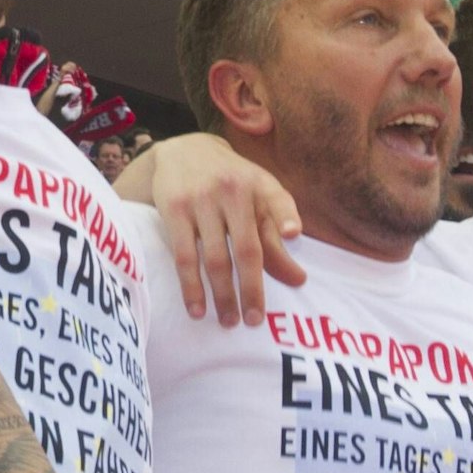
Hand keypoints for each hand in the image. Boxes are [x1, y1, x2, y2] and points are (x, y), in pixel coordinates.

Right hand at [127, 134, 304, 324]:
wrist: (184, 151)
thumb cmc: (230, 184)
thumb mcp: (256, 200)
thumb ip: (275, 239)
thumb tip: (298, 281)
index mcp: (259, 185)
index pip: (277, 199)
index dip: (286, 215)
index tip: (295, 233)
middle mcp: (232, 190)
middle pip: (246, 248)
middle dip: (251, 289)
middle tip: (255, 320)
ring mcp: (201, 199)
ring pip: (215, 257)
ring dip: (223, 295)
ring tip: (229, 322)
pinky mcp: (174, 209)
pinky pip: (185, 256)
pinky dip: (192, 286)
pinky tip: (197, 308)